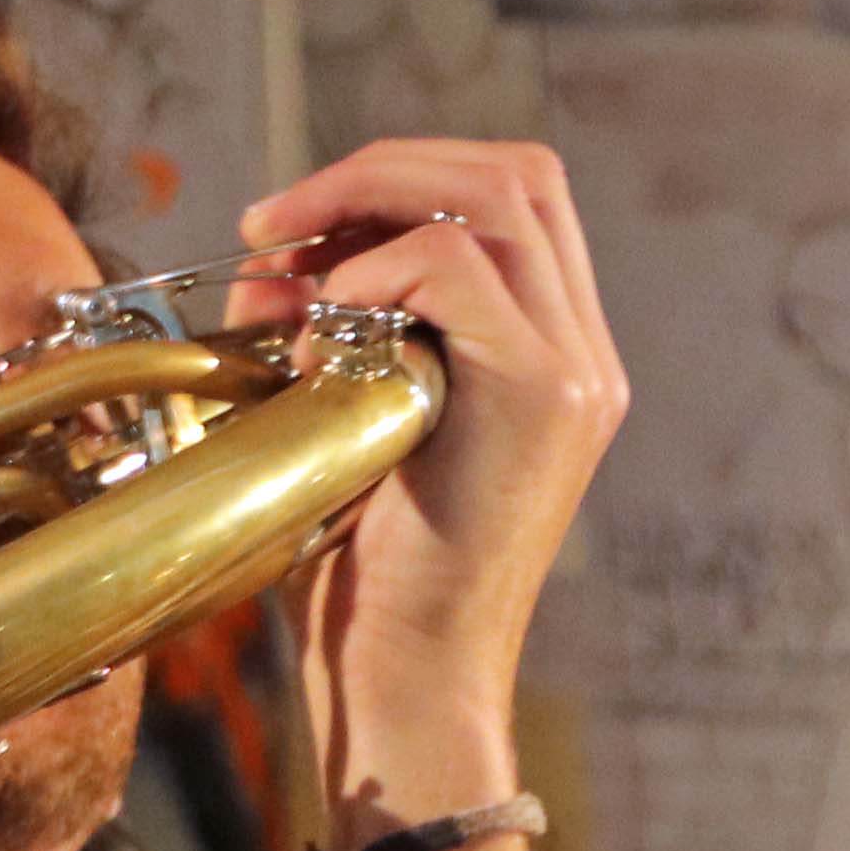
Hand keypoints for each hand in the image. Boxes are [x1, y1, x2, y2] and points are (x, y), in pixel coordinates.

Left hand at [233, 140, 630, 818]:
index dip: (398, 179)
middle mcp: (583, 354)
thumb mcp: (343, 425)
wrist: (407, 682)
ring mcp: (575, 372)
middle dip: (380, 168)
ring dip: (370, 200)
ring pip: (498, 193)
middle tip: (274, 222)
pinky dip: (374, 268)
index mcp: (552, 356)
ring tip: (282, 257)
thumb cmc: (362, 579)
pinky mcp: (543, 397)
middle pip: (513, 172)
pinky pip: (459, 264)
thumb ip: (325, 333)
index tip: (291, 228)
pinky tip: (319, 330)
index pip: (507, 199)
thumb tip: (267, 261)